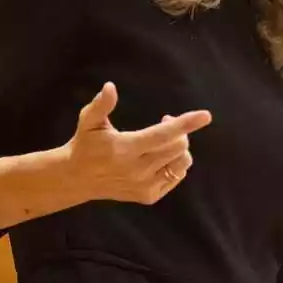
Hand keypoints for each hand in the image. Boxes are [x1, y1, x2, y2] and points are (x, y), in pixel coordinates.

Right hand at [63, 82, 209, 204]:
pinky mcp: (148, 196)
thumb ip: (101, 105)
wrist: (77, 179)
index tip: (205, 115)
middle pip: (178, 146)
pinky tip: (160, 157)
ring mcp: (144, 186)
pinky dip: (176, 163)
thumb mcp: (88, 122)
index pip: (163, 135)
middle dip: (179, 131)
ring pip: (182, 162)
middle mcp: (137, 170)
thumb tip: (110, 86)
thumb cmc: (86, 144)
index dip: (185, 123)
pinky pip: (177, 176)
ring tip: (164, 140)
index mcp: (125, 149)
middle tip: (165, 121)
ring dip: (180, 147)